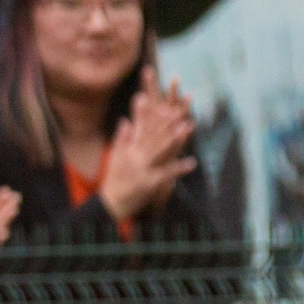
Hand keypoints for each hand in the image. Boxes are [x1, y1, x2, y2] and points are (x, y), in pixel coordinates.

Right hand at [97, 66, 196, 222]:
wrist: (111, 204)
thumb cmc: (114, 181)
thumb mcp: (115, 157)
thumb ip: (121, 138)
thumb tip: (125, 120)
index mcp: (128, 149)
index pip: (139, 128)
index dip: (148, 113)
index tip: (156, 99)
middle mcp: (135, 156)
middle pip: (152, 136)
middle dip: (166, 122)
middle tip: (179, 109)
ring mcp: (142, 169)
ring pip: (160, 151)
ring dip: (175, 138)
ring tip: (188, 126)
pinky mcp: (148, 183)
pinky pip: (166, 173)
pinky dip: (179, 168)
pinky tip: (192, 162)